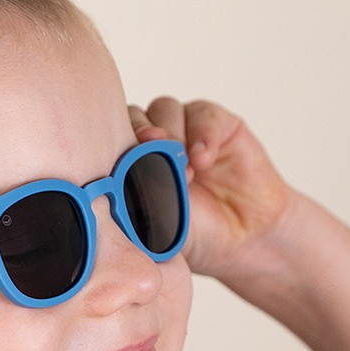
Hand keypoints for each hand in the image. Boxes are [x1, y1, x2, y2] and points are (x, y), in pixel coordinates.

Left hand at [129, 97, 297, 283]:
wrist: (242, 242)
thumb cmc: (194, 235)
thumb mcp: (153, 226)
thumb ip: (131, 203)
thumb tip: (107, 192)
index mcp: (131, 163)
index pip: (112, 137)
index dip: (115, 141)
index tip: (121, 159)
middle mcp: (156, 142)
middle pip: (135, 115)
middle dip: (140, 132)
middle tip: (149, 154)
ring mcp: (186, 130)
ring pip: (165, 108)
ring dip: (171, 134)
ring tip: (186, 173)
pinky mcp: (220, 126)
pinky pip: (204, 114)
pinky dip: (203, 133)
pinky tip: (204, 160)